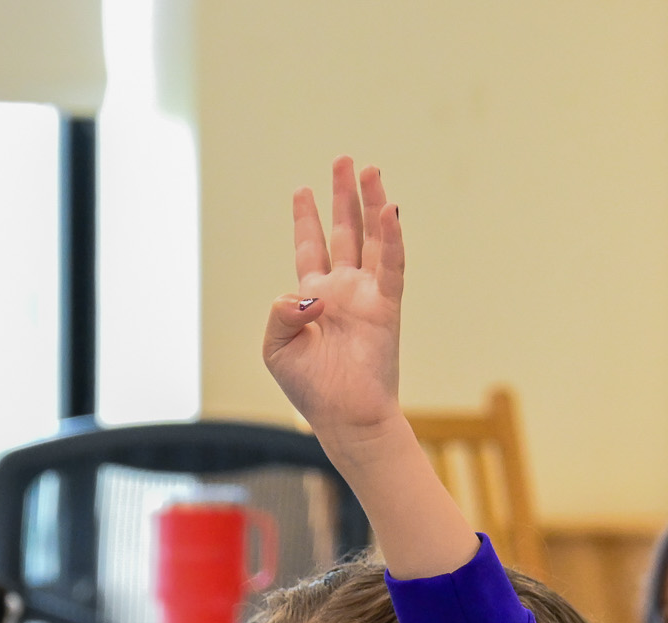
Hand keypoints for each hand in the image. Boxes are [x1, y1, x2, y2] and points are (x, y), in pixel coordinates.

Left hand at [263, 156, 407, 454]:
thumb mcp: (276, 349)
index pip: (310, 247)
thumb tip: (308, 294)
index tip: (302, 190)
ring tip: (369, 170)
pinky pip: (391, 267)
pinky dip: (391, 239)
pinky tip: (390, 211)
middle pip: (345, 232)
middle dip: (343, 197)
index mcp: (312, 298)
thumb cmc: (309, 389)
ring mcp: (366, 296)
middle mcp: (342, 290)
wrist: (345, 417)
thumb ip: (280, 314)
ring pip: (371, 240)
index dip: (306, 219)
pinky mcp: (386, 308)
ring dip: (371, 205)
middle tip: (344, 160)